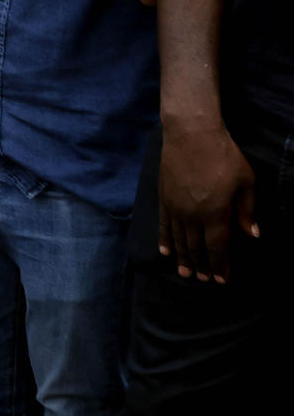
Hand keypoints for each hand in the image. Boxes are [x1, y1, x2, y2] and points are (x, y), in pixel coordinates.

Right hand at [158, 120, 257, 282]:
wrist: (191, 135)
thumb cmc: (223, 156)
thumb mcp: (245, 182)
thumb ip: (247, 210)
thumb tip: (252, 234)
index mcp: (215, 213)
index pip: (217, 248)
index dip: (219, 265)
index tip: (221, 279)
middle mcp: (192, 216)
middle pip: (196, 248)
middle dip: (200, 265)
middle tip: (202, 279)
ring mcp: (175, 208)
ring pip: (178, 240)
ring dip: (182, 258)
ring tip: (185, 273)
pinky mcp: (163, 198)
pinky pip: (163, 225)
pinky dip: (165, 240)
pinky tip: (166, 251)